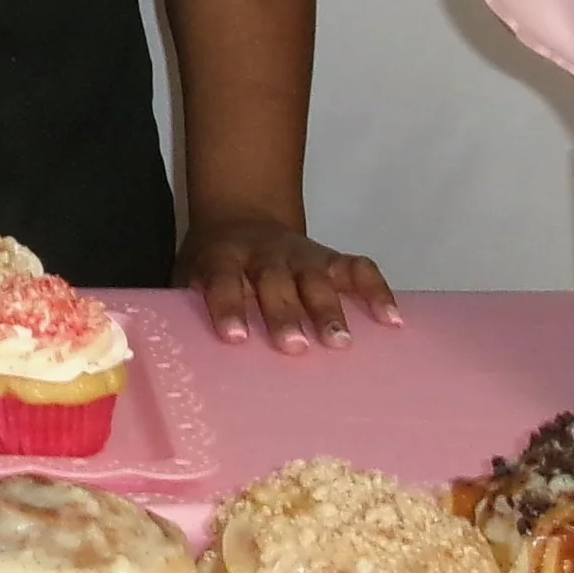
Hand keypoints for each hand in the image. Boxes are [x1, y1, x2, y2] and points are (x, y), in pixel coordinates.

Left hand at [175, 216, 400, 351]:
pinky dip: (376, 290)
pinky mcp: (330, 257)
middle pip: (275, 281)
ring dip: (329, 309)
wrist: (239, 217)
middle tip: (295, 348)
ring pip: (317, 277)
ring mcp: (301, 254)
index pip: (222, 280)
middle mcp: (264, 254)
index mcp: (222, 257)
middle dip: (285, 314)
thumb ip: (189, 307)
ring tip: (342, 343)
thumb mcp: (190, 275)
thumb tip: (181, 355)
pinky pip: (357, 268)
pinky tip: (392, 320)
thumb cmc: (214, 265)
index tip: (236, 338)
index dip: (227, 306)